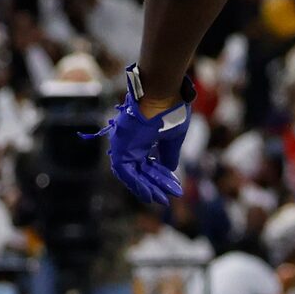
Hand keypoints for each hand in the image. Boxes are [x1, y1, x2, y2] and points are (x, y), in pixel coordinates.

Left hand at [96, 67, 190, 205]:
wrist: (161, 93)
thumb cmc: (170, 109)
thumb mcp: (174, 137)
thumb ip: (169, 154)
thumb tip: (170, 170)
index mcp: (144, 137)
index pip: (150, 163)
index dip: (162, 177)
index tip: (174, 188)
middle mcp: (132, 142)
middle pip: (142, 170)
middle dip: (155, 185)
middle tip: (166, 199)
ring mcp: (124, 145)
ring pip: (133, 173)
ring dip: (145, 188)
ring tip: (159, 200)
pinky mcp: (120, 147)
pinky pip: (125, 172)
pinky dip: (136, 184)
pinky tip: (149, 194)